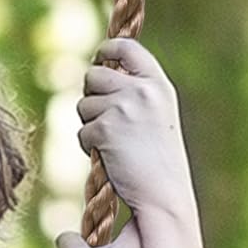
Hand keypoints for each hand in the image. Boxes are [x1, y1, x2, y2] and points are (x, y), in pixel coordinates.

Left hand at [75, 37, 194, 217]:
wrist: (165, 200)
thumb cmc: (162, 168)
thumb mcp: (158, 120)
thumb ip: (137, 95)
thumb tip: (99, 74)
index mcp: (159, 86)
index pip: (126, 47)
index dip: (107, 50)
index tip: (99, 58)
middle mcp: (141, 91)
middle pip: (94, 75)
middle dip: (92, 96)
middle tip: (104, 121)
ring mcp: (123, 108)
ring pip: (83, 105)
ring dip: (90, 125)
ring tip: (113, 147)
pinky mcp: (105, 130)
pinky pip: (82, 132)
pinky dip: (89, 148)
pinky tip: (111, 161)